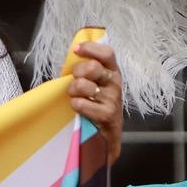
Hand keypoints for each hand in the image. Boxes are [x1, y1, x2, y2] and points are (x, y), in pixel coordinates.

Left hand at [69, 41, 123, 164]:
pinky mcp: (107, 115)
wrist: (106, 137)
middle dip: (77, 72)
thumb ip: (86, 70)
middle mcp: (115, 83)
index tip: (77, 50)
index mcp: (112, 72)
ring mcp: (112, 99)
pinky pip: (81, 103)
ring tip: (75, 97)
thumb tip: (72, 56)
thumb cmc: (96, 106)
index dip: (91, 48)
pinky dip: (75, 105)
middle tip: (74, 81)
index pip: (107, 53)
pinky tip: (79, 109)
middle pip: (92, 67)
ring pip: (83, 85)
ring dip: (73, 90)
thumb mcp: (95, 85)